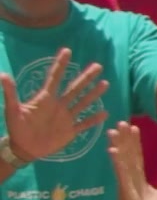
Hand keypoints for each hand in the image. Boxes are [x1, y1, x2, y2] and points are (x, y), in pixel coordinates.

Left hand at [0, 48, 107, 162]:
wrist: (24, 148)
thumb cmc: (16, 127)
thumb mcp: (12, 110)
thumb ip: (10, 93)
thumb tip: (2, 75)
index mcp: (45, 99)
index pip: (55, 78)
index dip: (60, 65)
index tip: (67, 51)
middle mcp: (59, 105)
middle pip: (74, 88)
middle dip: (86, 77)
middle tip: (97, 66)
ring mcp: (66, 118)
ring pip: (83, 103)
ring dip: (93, 94)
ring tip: (105, 84)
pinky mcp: (70, 131)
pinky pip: (84, 124)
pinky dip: (94, 119)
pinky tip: (105, 113)